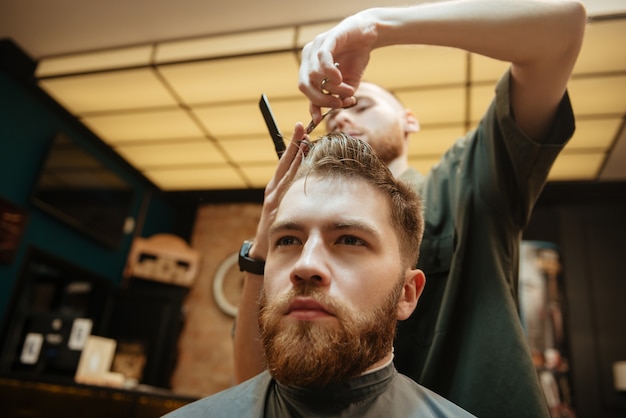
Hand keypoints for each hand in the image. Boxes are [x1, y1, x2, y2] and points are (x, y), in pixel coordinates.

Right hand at [249, 123, 309, 260]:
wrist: (263, 248)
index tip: (303, 131)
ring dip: (295, 155)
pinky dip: (293, 174)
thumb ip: (291, 195)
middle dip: (294, 143)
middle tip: (302, 127)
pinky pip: (286, 187)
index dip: (294, 146)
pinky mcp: (275, 205)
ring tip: (304, 140)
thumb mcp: (283, 208)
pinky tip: (301, 163)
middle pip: (285, 161)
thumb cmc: (276, 227)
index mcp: (276, 187)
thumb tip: (308, 181)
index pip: (286, 162)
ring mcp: (274, 196)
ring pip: (286, 171)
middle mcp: (274, 188)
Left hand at [298, 11, 376, 122]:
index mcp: (310, 68)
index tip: (319, 120)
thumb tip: (333, 110)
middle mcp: (309, 57)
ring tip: (349, 90)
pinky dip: (330, 73)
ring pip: (314, 75)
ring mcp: (316, 46)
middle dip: (320, 100)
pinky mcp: (328, 39)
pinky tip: (340, 79)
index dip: (312, 106)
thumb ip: (338, 97)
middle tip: (338, 104)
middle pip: (304, 85)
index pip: (306, 90)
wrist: (368, 35)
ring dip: (333, 88)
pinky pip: (322, 58)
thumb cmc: (355, 59)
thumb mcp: (347, 84)